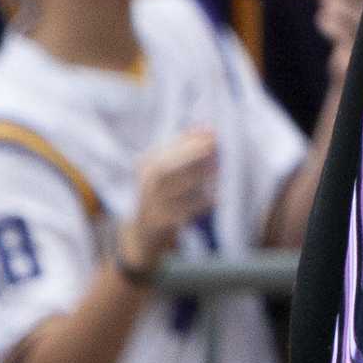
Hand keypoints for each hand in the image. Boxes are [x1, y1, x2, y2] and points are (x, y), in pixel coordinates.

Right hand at [120, 127, 220, 271]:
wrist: (143, 234)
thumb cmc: (163, 193)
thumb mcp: (168, 169)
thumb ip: (185, 148)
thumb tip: (207, 128)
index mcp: (146, 168)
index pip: (163, 152)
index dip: (187, 141)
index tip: (211, 132)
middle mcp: (145, 187)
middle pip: (163, 169)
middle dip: (189, 155)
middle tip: (214, 145)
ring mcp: (151, 206)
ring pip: (174, 190)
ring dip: (198, 177)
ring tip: (218, 167)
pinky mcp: (162, 224)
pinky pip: (184, 212)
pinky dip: (201, 203)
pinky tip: (217, 196)